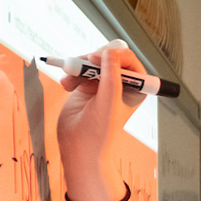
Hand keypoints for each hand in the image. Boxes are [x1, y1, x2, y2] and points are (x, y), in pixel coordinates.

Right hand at [56, 40, 145, 200]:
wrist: (80, 149)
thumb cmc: (100, 133)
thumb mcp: (108, 102)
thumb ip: (111, 76)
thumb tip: (110, 52)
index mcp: (134, 91)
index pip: (131, 63)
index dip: (117, 54)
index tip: (101, 57)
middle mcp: (119, 87)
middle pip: (108, 57)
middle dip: (93, 59)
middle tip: (83, 63)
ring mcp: (102, 86)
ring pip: (91, 61)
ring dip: (78, 66)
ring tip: (70, 78)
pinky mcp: (86, 88)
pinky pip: (78, 70)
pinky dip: (71, 74)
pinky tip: (67, 85)